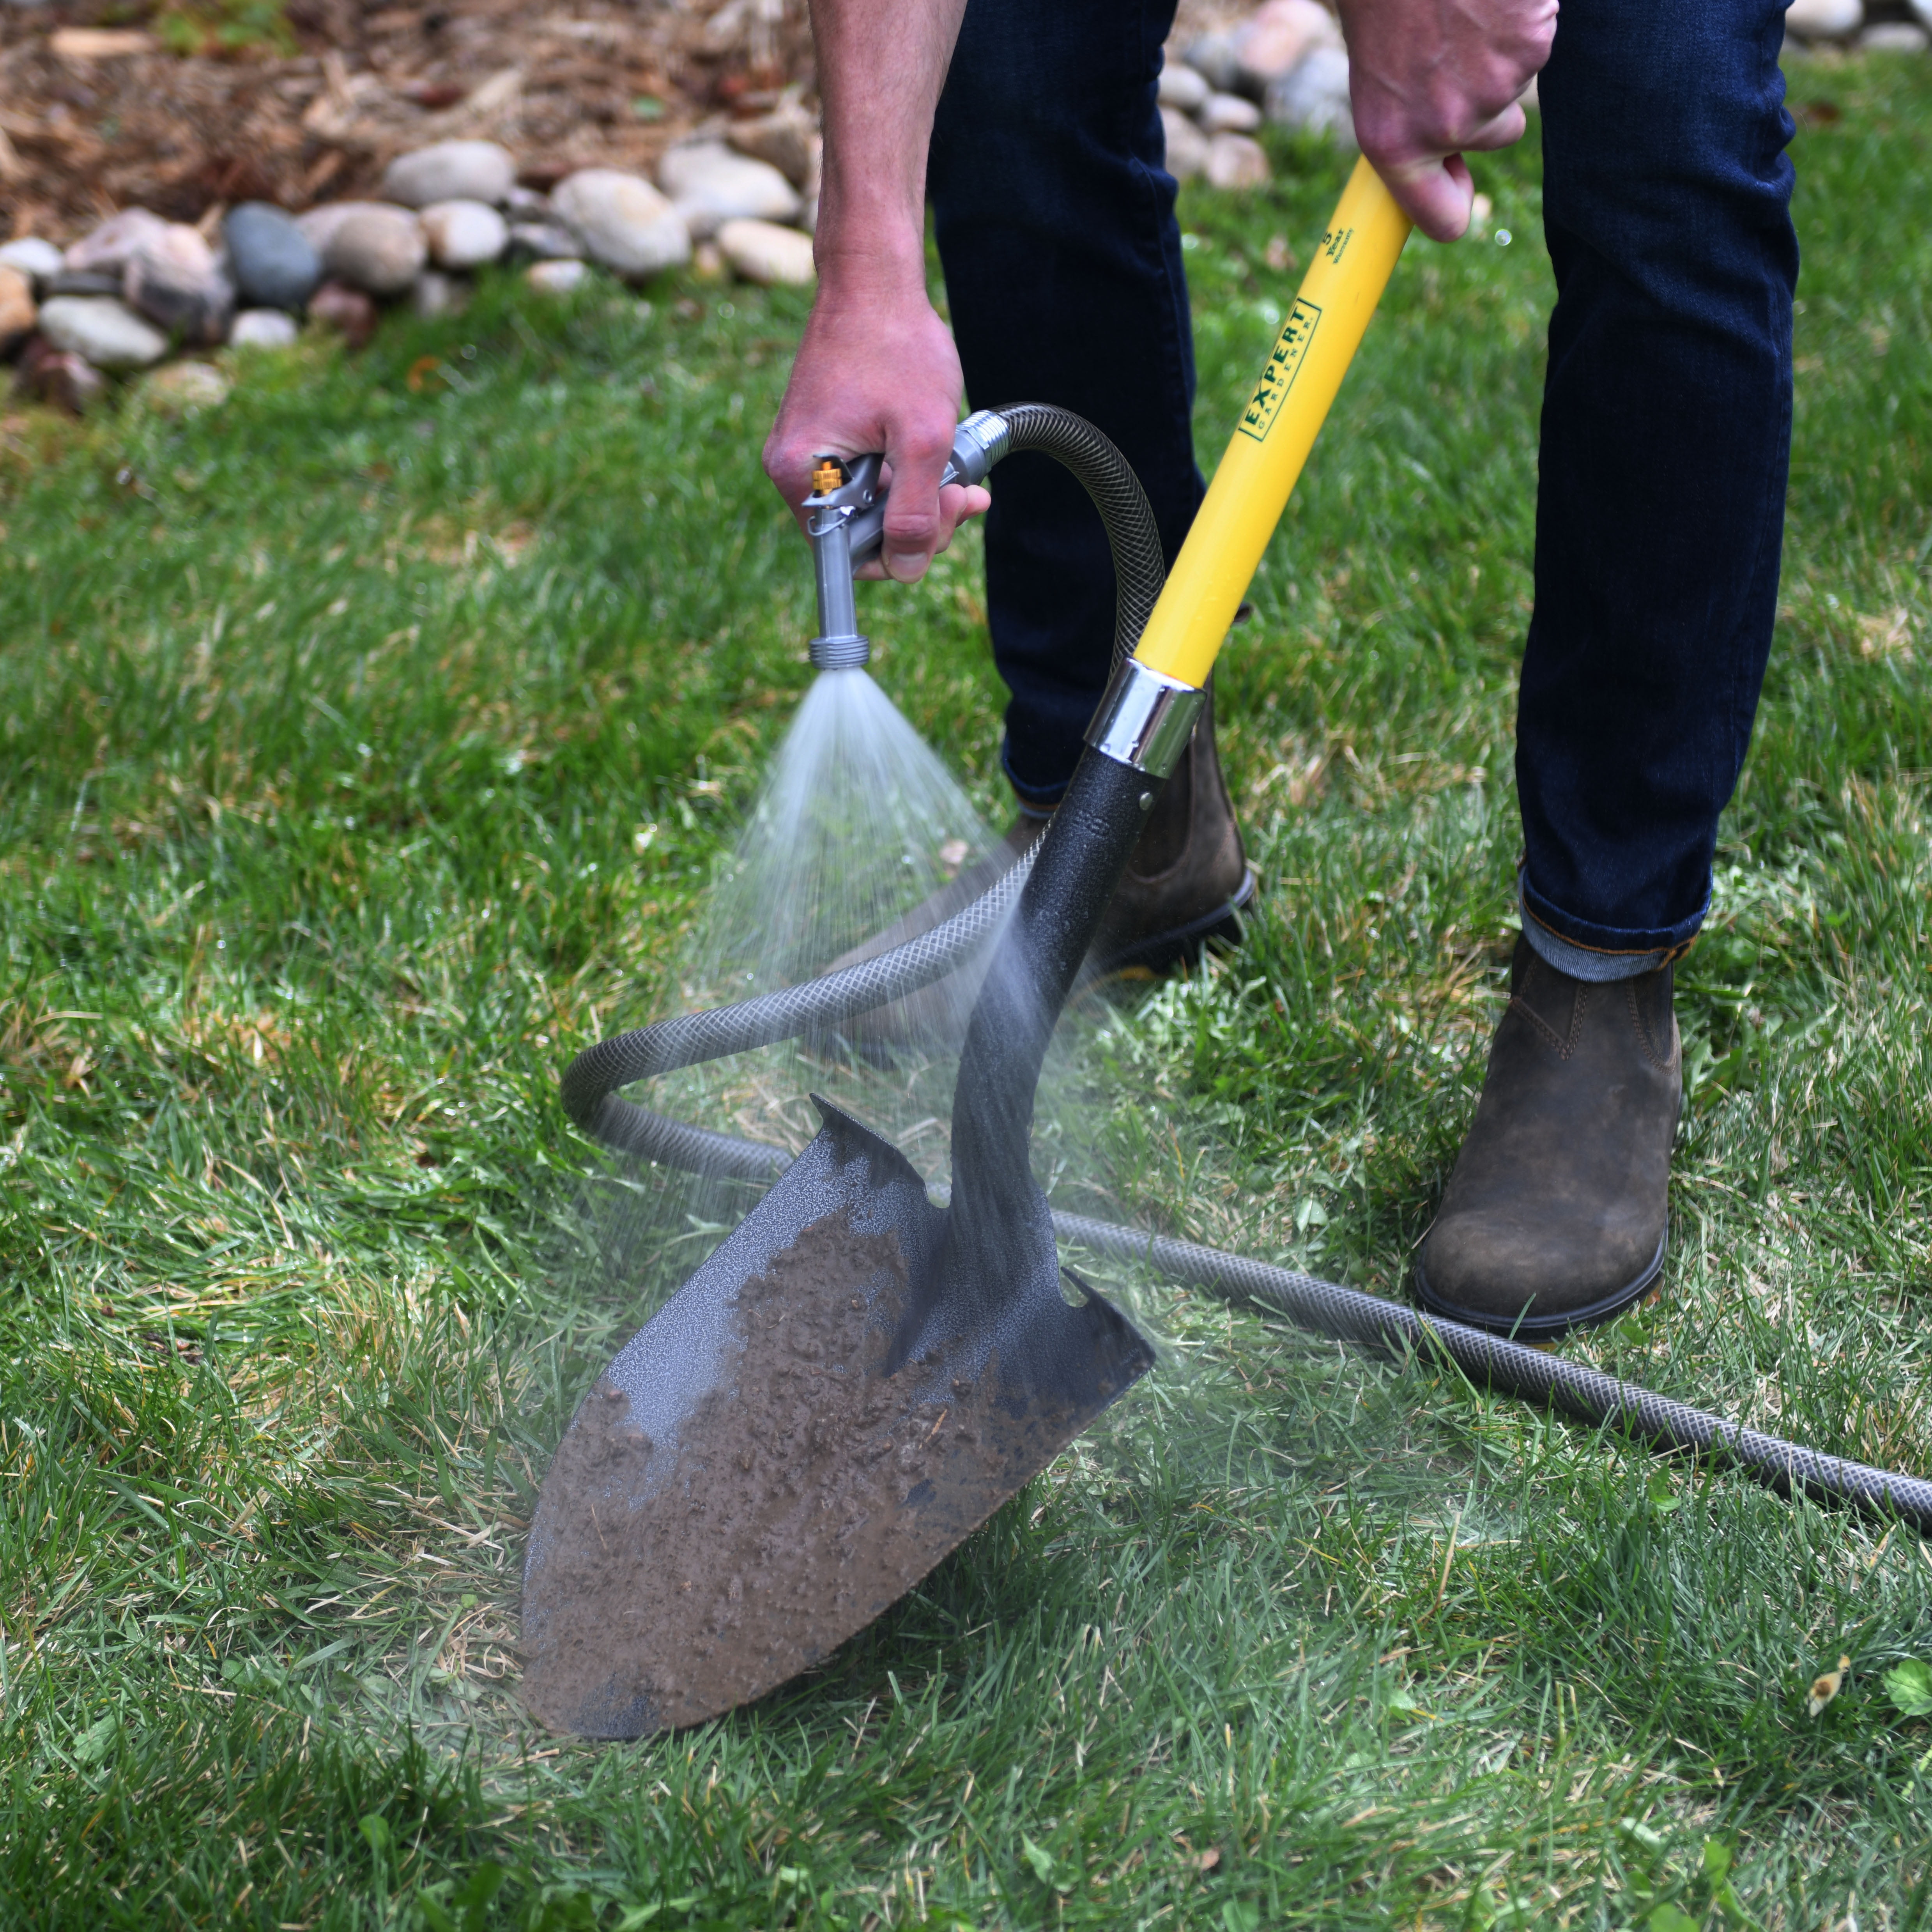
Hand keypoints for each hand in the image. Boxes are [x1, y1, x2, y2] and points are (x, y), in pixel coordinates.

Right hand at [764, 271, 990, 583]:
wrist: (876, 281)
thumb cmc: (897, 346)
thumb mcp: (923, 438)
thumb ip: (917, 511)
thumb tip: (908, 570)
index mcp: (804, 474)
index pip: (849, 555)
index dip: (902, 551)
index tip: (945, 510)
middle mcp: (795, 470)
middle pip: (862, 535)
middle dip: (921, 521)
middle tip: (963, 490)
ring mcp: (810, 453)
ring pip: (873, 509)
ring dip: (922, 497)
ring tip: (957, 466)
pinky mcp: (828, 438)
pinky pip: (871, 479)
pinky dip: (908, 474)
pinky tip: (939, 454)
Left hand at [1335, 0, 1555, 241]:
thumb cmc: (1383, 2)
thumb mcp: (1377, 76)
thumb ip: (1409, 127)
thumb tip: (1440, 166)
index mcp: (1395, 142)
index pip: (1442, 220)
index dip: (1455, 204)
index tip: (1457, 183)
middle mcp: (1445, 126)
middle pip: (1498, 135)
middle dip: (1487, 99)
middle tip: (1456, 46)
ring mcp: (1494, 86)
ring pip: (1518, 82)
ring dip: (1501, 51)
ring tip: (1465, 10)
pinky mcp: (1530, 41)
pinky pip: (1538, 38)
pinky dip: (1522, 17)